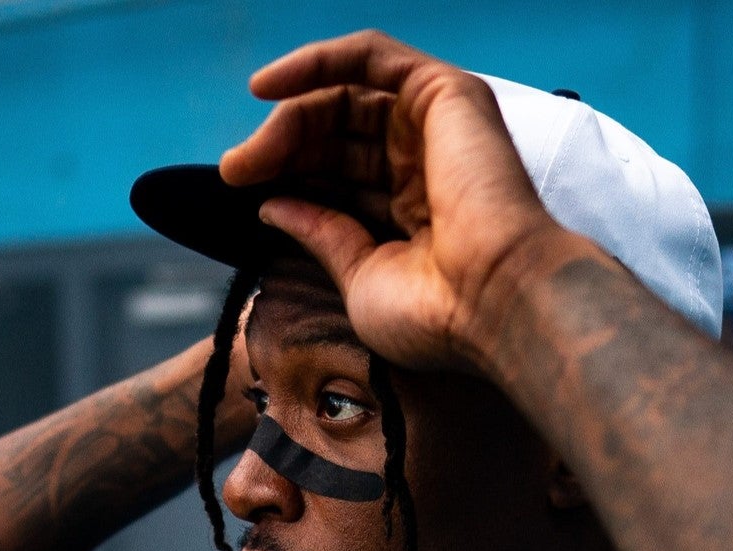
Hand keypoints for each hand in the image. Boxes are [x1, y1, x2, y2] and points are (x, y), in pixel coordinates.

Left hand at [219, 30, 580, 370]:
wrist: (496, 302)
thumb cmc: (438, 313)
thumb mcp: (361, 276)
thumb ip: (323, 235)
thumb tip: (274, 206)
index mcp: (414, 211)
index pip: (339, 174)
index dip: (290, 175)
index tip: (244, 192)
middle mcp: (426, 164)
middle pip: (337, 133)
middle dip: (281, 148)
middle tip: (236, 171)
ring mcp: (437, 127)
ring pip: (346, 96)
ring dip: (290, 116)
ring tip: (250, 155)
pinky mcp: (446, 94)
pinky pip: (371, 56)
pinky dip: (317, 61)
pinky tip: (268, 87)